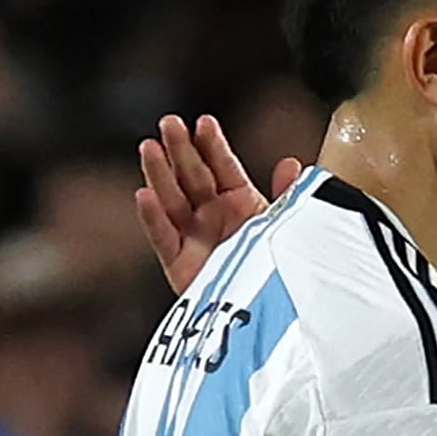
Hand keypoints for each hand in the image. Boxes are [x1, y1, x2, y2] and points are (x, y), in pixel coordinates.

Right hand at [134, 114, 301, 294]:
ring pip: (172, 199)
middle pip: (193, 177)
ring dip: (160, 173)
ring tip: (149, 146)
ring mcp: (193, 236)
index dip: (213, 145)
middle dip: (182, 149)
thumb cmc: (283, 267)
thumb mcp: (290, 226)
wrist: (277, 313)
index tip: (204, 122)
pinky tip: (144, 194)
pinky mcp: (179, 262)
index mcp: (239, 202)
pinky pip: (163, 237)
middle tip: (170, 123)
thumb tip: (292, 164)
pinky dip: (154, 217)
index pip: (223, 167)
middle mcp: (212, 215)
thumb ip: (289, 196)